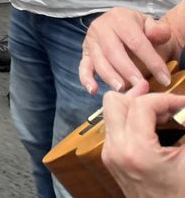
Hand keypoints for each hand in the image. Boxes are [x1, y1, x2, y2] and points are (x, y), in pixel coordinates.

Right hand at [79, 6, 178, 93]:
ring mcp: (91, 40)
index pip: (136, 41)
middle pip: (113, 51)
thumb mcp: (152, 25)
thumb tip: (155, 34)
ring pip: (98, 60)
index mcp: (120, 18)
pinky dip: (86, 78)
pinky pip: (83, 66)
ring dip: (110, 76)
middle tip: (141, 86)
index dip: (151, 61)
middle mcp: (101, 27)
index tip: (165, 79)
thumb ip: (158, 30)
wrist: (126, 26)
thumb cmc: (141, 30)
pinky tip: (93, 90)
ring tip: (123, 89)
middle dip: (128, 70)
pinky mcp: (85, 53)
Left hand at [101, 83, 184, 197]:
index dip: (165, 98)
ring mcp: (109, 153)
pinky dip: (131, 120)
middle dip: (142, 98)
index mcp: (136, 150)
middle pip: (115, 102)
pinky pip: (114, 127)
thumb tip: (184, 105)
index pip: (141, 105)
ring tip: (161, 114)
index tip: (182, 102)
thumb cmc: (180, 193)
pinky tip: (152, 126)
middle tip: (166, 105)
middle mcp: (116, 148)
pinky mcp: (110, 157)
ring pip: (111, 112)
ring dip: (135, 107)